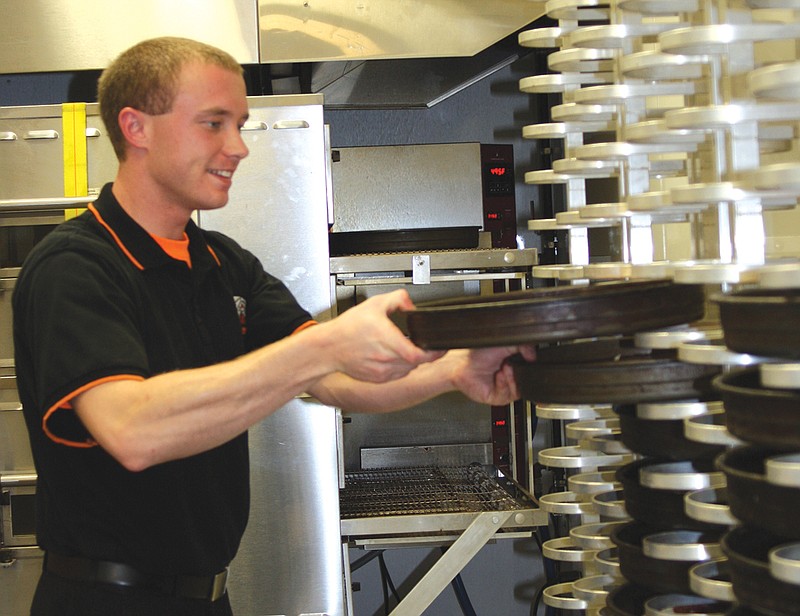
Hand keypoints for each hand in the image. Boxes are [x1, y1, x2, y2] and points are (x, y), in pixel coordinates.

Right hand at [322, 289, 443, 382]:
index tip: (440, 347)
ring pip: (408, 369)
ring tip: (405, 347)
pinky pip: (398, 375)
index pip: (419, 355)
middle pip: (416, 361)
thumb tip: (412, 306)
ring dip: (412, 360)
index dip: (433, 353)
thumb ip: (398, 299)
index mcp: (387, 341)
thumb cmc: (348, 328)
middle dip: (423, 352)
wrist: (328, 348)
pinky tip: (393, 355)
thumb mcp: (374, 304)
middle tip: (424, 343)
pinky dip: (401, 366)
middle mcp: (386, 359)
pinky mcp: (377, 379)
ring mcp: (382, 372)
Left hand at [449, 345, 535, 405]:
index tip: (530, 359)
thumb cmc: (478, 354)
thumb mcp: (505, 344)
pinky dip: (504, 384)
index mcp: (514, 364)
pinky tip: (499, 376)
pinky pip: (508, 395)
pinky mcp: (498, 398)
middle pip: (527, 381)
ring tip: (505, 368)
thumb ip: (523, 346)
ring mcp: (504, 388)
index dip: (531, 365)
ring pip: (520, 389)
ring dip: (513, 378)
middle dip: (522, 372)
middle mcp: (510, 377)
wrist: (462, 364)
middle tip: (514, 364)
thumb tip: (535, 356)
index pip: (530, 369)